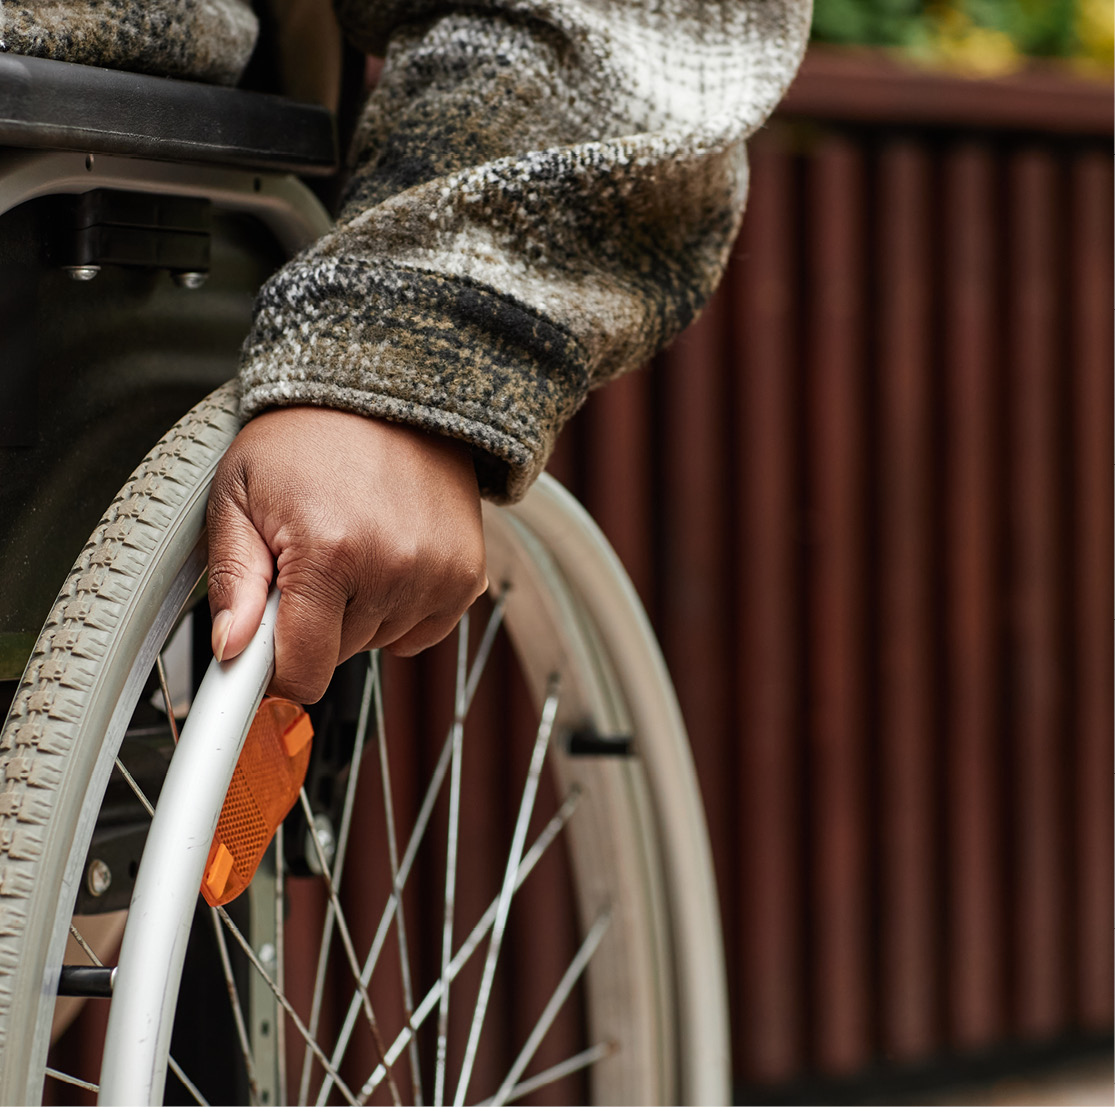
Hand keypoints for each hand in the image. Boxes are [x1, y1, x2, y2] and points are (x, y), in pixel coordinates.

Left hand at [206, 407, 486, 702]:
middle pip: (337, 658)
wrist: (390, 393)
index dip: (272, 674)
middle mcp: (393, 567)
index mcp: (329, 551)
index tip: (259, 660)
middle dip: (312, 624)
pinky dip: (397, 609)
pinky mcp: (467, 576)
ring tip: (350, 546)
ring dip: (356, 613)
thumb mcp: (239, 493)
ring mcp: (438, 574)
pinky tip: (385, 559)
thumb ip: (232, 579)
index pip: (302, 672)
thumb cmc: (308, 437)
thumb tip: (231, 650)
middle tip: (305, 561)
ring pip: (377, 643)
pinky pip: (420, 632)